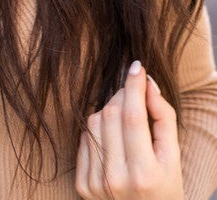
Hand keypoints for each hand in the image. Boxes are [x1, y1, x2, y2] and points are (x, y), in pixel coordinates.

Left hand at [75, 60, 183, 198]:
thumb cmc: (164, 189)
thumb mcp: (173, 158)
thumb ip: (163, 119)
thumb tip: (147, 83)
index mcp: (144, 174)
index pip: (133, 117)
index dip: (134, 86)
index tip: (136, 66)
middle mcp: (115, 180)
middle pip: (112, 114)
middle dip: (124, 96)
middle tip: (135, 94)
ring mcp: (95, 184)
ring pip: (94, 121)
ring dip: (110, 111)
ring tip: (126, 121)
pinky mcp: (82, 185)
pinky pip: (84, 138)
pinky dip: (98, 131)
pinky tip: (113, 140)